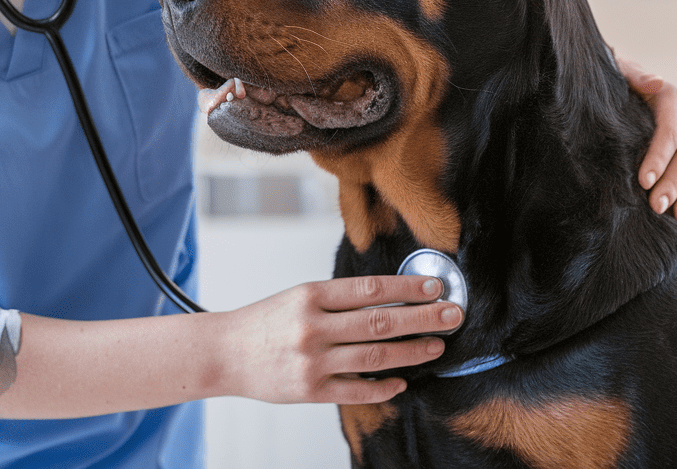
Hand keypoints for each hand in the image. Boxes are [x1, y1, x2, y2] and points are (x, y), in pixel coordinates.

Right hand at [218, 276, 462, 404]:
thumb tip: (390, 299)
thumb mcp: (297, 296)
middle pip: (380, 321)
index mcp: (310, 295)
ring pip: (375, 355)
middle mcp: (312, 326)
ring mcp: (312, 361)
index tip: (435, 286)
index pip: (370, 289)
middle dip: (423, 318)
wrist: (223, 353)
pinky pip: (357, 390)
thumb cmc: (264, 322)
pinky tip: (403, 380)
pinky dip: (384, 386)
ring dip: (413, 351)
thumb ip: (337, 299)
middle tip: (452, 314)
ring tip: (437, 345)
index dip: (407, 287)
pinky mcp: (310, 391)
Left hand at [617, 55, 676, 222]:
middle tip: (657, 207)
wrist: (614, 81)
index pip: (669, 132)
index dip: (659, 157)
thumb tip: (656, 81)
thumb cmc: (612, 78)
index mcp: (669, 98)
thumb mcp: (618, 70)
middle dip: (673, 183)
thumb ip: (634, 75)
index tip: (643, 182)